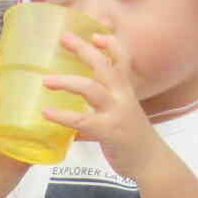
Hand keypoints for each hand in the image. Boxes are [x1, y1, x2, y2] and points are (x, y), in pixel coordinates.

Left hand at [42, 31, 163, 180]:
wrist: (150, 163)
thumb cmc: (132, 138)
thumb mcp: (123, 113)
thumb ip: (103, 104)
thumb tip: (74, 103)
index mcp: (126, 91)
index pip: (123, 60)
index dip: (111, 45)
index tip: (96, 34)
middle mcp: (123, 98)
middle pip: (104, 66)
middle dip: (84, 50)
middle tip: (64, 39)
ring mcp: (117, 113)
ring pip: (91, 89)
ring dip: (67, 82)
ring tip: (46, 81)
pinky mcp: (109, 132)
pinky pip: (83, 120)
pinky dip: (63, 116)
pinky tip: (46, 113)